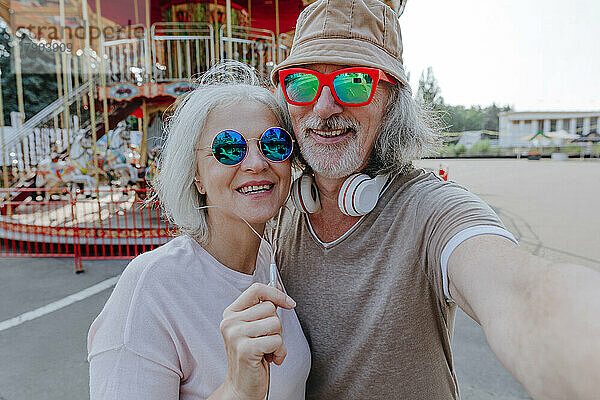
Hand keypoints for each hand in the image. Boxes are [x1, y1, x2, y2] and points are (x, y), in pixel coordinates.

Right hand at [219, 283, 295, 399]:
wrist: (242, 387)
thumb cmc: (252, 356)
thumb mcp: (255, 328)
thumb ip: (263, 307)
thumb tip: (277, 286)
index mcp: (231, 313)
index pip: (256, 290)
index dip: (276, 294)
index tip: (289, 303)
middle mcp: (230, 322)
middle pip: (270, 308)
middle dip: (276, 326)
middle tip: (267, 340)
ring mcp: (236, 335)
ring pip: (275, 324)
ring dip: (278, 340)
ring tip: (268, 350)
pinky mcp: (245, 349)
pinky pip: (277, 341)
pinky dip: (279, 352)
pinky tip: (269, 359)